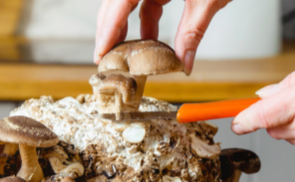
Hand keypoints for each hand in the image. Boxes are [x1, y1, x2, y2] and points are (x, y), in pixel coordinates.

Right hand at [94, 0, 230, 74]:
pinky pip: (145, 0)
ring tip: (124, 53)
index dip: (108, 27)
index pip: (120, 1)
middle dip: (111, 29)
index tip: (102, 50)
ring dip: (126, 26)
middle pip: (117, 1)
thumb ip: (193, 31)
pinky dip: (146, 20)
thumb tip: (183, 63)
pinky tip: (149, 40)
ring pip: (128, 2)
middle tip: (106, 57)